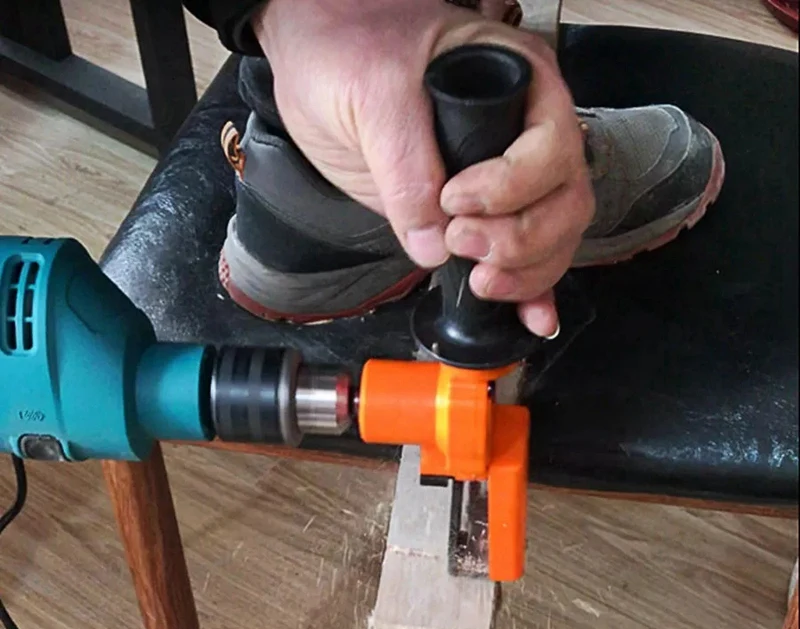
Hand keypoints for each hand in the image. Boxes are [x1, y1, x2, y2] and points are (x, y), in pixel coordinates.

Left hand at [252, 0, 593, 336]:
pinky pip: (527, 257)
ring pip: (555, 236)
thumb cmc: (353, 47)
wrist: (322, 61)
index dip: (510, 189)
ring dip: (527, 272)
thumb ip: (405, 164)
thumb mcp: (374, 92)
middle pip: (566, 202)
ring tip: (480, 281)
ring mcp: (508, 180)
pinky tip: (531, 316)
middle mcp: (525, 134)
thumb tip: (432, 242)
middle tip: (461, 243)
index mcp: (519, 85)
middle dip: (521, 238)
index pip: (550, 151)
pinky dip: (532, 291)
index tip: (452, 200)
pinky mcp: (482, 216)